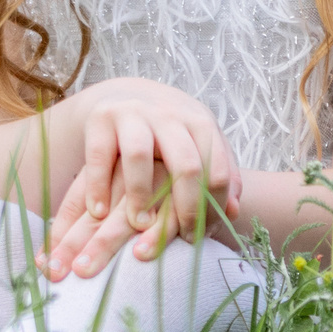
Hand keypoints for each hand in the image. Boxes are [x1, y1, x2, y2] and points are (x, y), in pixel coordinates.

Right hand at [45, 79, 239, 280]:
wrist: (126, 93)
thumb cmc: (170, 132)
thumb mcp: (200, 144)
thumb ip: (220, 174)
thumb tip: (234, 212)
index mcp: (200, 123)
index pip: (218, 170)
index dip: (214, 208)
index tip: (203, 234)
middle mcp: (169, 116)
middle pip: (186, 165)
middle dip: (187, 208)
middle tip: (182, 238)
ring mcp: (134, 114)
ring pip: (139, 156)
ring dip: (140, 196)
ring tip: (140, 225)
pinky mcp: (101, 118)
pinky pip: (99, 155)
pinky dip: (98, 186)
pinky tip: (99, 212)